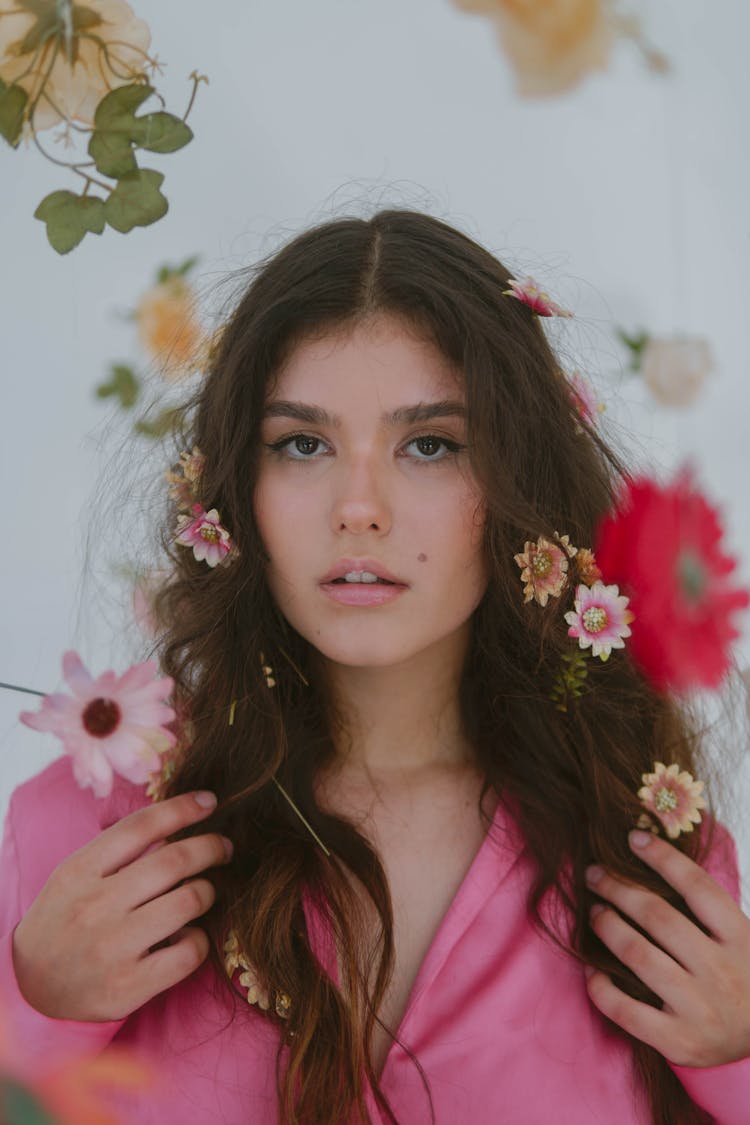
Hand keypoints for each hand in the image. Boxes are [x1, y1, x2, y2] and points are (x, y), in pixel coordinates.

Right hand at [12, 791, 233, 1022]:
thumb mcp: (75, 875)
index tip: (210, 801)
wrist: (29, 986)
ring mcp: (113, 947)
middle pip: (174, 860)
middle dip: (211, 847)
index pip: (141, 825)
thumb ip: (118, 850)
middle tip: (223, 847)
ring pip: (189, 901)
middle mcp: (96, 906)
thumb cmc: (64, 919)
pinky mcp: (129, 986)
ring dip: (207, 891)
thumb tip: (176, 824)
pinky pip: (189, 951)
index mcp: (80, 871)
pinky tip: (188, 935)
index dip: (183, 807)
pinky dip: (200, 938)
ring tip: (203, 892)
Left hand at [584, 829, 749, 1066]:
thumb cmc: (738, 978)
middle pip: (658, 916)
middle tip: (595, 873)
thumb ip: (706, 908)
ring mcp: (699, 1009)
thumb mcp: (738, 939)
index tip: (634, 839)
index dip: (663, 858)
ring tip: (593, 911)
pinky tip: (591, 969)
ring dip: (606, 925)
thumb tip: (653, 855)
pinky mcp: (678, 1041)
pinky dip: (600, 985)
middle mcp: (721, 972)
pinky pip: (625, 1010)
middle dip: (618, 887)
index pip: (698, 887)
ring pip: (637, 954)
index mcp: (740, 940)